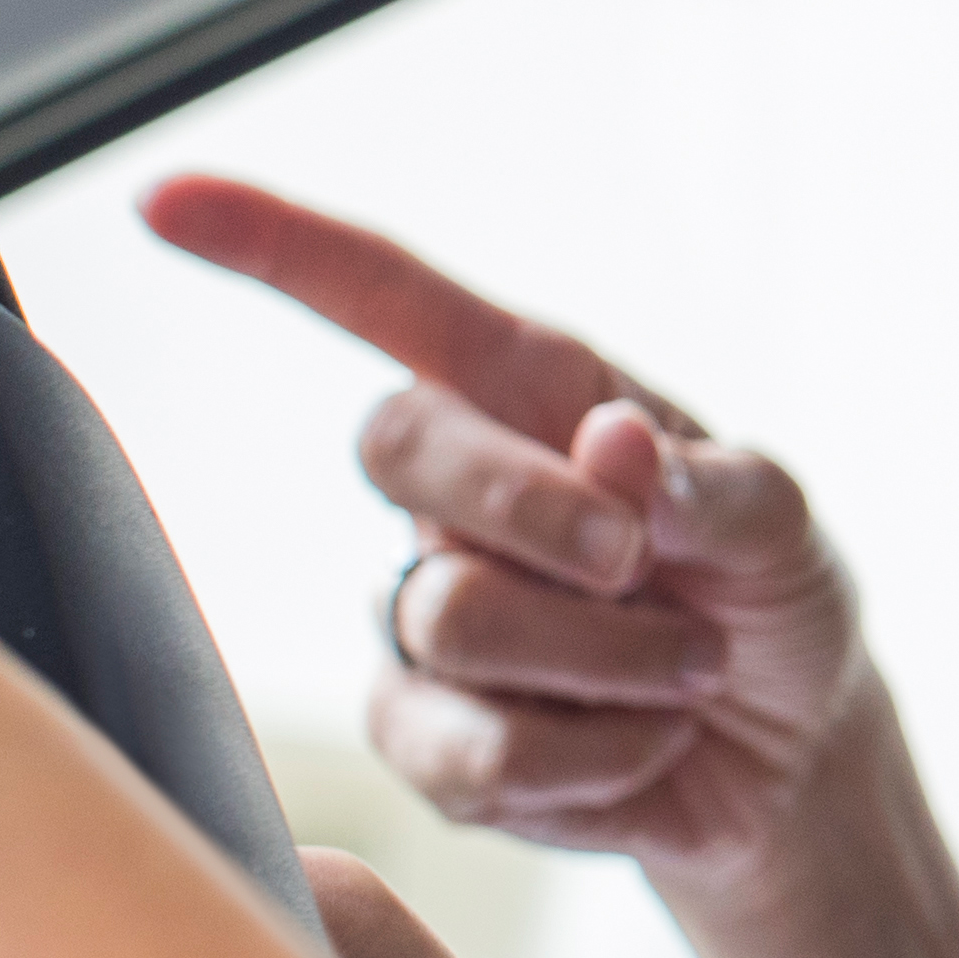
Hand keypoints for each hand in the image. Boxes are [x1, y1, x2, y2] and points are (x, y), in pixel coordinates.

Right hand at [138, 177, 869, 914]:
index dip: (277, 247)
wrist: (791, 751)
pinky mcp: (423, 736)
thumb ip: (711, 484)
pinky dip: (598, 757)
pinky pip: (474, 752)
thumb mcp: (781, 525)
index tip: (167, 200)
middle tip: (643, 563)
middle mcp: (454, 494)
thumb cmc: (769, 597)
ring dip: (613, 657)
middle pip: (398, 448)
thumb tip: (610, 442)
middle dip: (536, 510)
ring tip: (690, 669)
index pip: (388, 301)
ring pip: (454, 619)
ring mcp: (422, 614)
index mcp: (534, 395)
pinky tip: (646, 742)